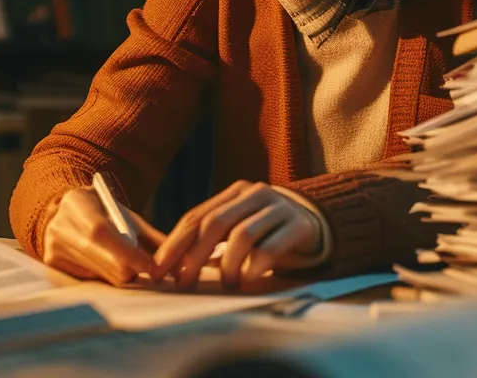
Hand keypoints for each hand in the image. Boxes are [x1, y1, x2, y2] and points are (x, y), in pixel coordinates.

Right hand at [40, 185, 165, 286]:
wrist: (63, 211)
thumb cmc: (102, 211)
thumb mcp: (124, 214)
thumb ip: (150, 236)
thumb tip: (179, 260)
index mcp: (77, 206)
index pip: (102, 234)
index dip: (129, 254)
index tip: (152, 267)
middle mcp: (60, 229)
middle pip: (104, 263)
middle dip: (132, 269)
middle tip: (145, 267)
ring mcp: (53, 250)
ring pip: (102, 278)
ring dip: (121, 275)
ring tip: (128, 264)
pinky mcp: (53, 267)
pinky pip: (92, 282)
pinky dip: (106, 277)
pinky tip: (107, 265)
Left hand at [153, 181, 322, 290]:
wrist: (318, 222)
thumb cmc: (269, 231)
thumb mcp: (240, 227)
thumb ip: (212, 238)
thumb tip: (170, 267)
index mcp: (233, 193)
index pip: (195, 217)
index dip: (173, 245)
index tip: (158, 271)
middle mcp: (254, 194)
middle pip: (215, 224)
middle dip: (194, 256)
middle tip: (184, 283)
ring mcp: (278, 207)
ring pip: (242, 235)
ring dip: (227, 265)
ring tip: (227, 284)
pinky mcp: (299, 225)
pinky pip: (271, 247)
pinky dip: (255, 266)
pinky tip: (248, 279)